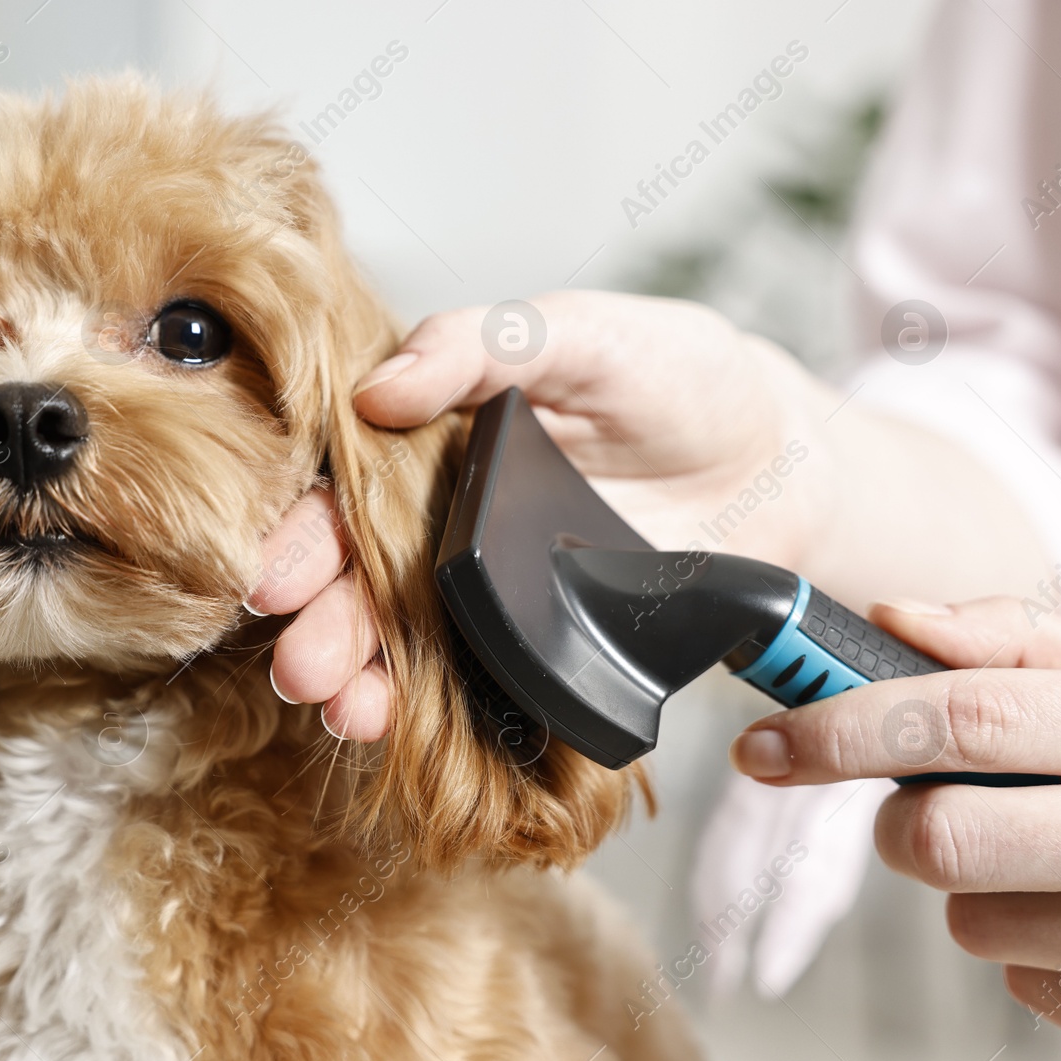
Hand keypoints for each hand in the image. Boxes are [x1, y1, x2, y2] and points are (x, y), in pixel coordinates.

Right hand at [248, 290, 837, 739]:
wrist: (788, 463)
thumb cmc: (683, 377)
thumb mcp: (586, 331)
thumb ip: (485, 344)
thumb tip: (375, 390)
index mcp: (436, 442)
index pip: (347, 489)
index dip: (305, 534)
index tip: (272, 577)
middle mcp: (448, 524)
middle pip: (364, 580)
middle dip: (323, 625)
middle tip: (300, 663)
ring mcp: (497, 593)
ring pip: (408, 643)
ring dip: (364, 680)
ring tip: (341, 707)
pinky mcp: (548, 645)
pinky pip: (483, 686)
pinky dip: (438, 714)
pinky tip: (398, 729)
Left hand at [729, 596, 1060, 1045]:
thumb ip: (1016, 642)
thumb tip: (893, 616)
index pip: (964, 718)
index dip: (841, 729)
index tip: (763, 745)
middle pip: (942, 838)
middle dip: (904, 823)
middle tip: (933, 806)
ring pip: (971, 920)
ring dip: (978, 887)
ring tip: (1046, 856)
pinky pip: (1026, 985)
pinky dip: (1032, 947)